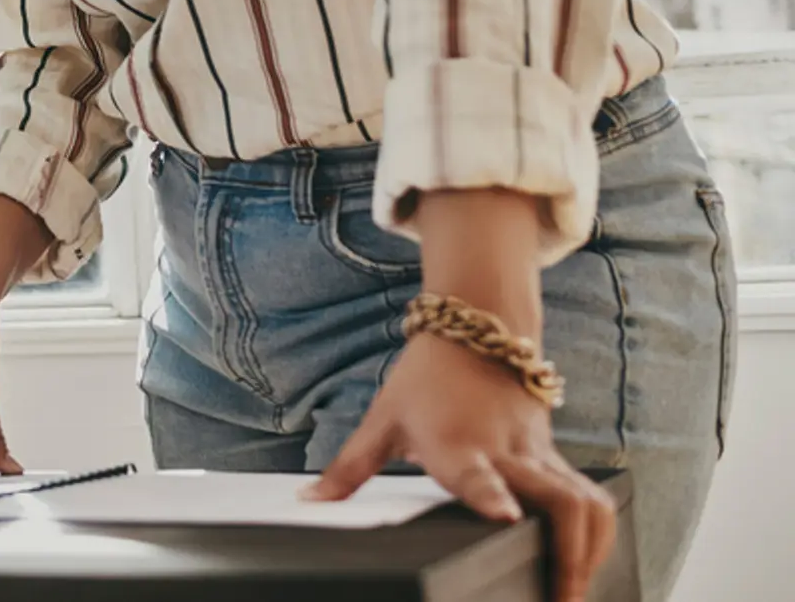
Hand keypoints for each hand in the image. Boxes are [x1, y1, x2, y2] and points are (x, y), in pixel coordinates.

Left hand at [309, 335, 614, 601]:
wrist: (476, 330)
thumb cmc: (424, 381)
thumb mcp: (381, 422)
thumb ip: (348, 470)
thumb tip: (308, 501)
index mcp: (456, 445)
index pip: (476, 473)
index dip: (490, 494)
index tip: (505, 515)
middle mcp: (506, 452)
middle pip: (557, 501)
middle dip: (569, 554)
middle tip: (561, 599)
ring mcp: (538, 455)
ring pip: (585, 502)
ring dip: (591, 550)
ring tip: (577, 592)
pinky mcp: (557, 457)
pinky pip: (590, 496)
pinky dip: (598, 532)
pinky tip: (593, 563)